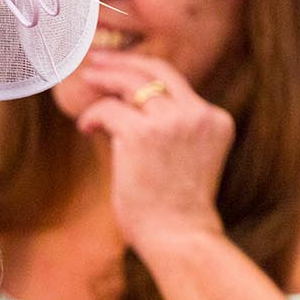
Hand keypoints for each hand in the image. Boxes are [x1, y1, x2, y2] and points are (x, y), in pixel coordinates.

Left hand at [72, 50, 232, 258]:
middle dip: (122, 62)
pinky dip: (93, 115)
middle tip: (95, 62)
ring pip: (131, 84)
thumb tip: (126, 104)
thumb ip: (170, 129)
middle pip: (156, 70)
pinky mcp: (143, 134)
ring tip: (84, 83)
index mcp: (215, 119)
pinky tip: (85, 128)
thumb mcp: (186, 157)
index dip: (144, 70)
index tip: (120, 67)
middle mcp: (198, 115)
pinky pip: (109, 109)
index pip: (176, 81)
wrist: (179, 238)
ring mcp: (173, 122)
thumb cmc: (175, 209)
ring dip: (104, 81)